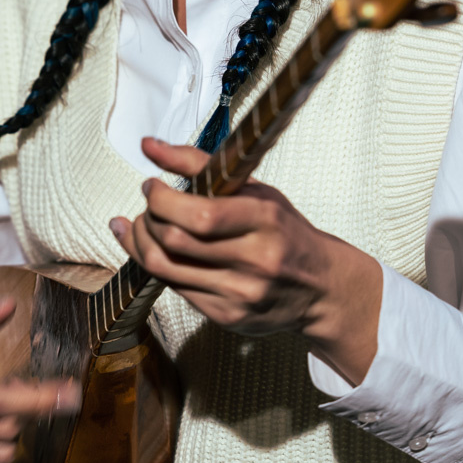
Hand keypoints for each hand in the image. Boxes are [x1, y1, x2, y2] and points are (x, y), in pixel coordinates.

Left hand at [109, 136, 382, 384]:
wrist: (320, 288)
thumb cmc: (284, 232)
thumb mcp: (255, 190)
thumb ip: (200, 165)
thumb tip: (149, 146)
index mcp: (264, 220)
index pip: (199, 214)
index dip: (161, 199)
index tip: (152, 186)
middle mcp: (254, 259)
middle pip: (176, 240)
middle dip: (147, 220)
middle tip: (147, 206)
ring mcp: (240, 292)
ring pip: (167, 268)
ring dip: (142, 244)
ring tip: (142, 227)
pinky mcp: (228, 316)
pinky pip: (176, 289)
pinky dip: (157, 267)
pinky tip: (155, 251)